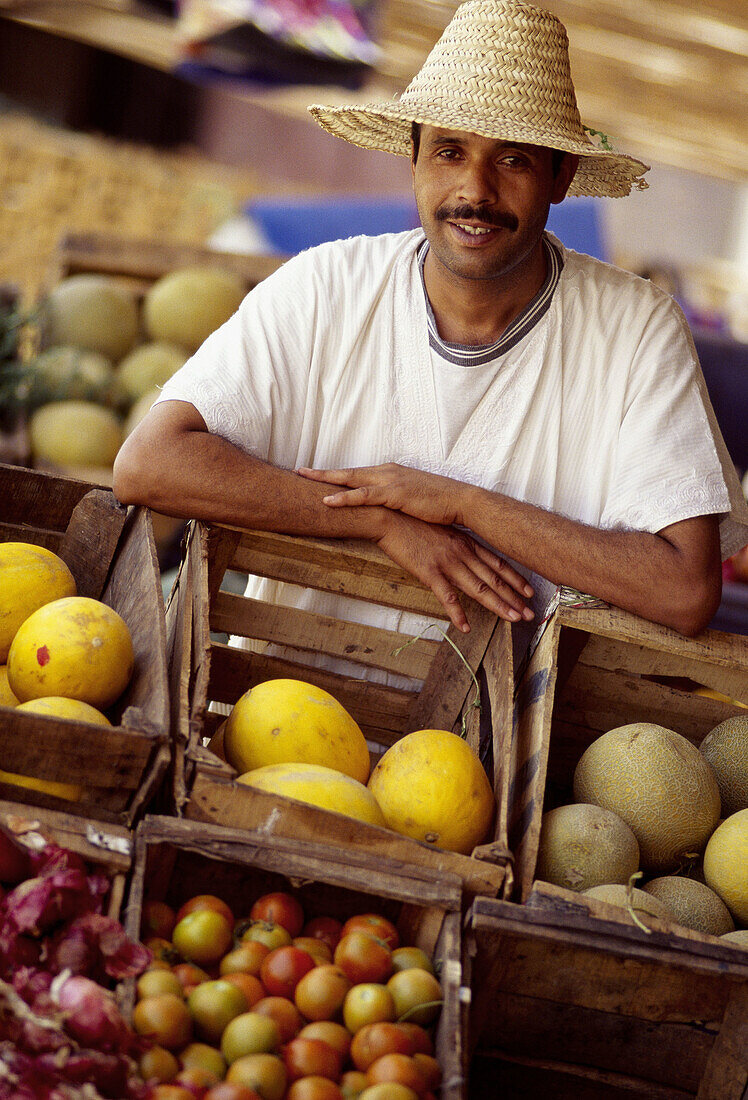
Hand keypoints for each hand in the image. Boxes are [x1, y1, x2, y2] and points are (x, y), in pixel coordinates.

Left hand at [297, 463, 463, 526]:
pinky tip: (327, 501)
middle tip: (299, 471)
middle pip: (347, 472)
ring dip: (326, 480)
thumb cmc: (439, 504)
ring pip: (350, 480)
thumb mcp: (412, 500)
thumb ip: (395, 502)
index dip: (335, 475)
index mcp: (390, 474)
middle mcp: (387, 472)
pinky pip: (363, 496)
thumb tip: (384, 512)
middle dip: (322, 473)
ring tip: (304, 480)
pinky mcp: (394, 494)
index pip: (356, 474)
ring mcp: (390, 481)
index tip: (315, 475)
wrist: (460, 501)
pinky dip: (344, 498)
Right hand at [376, 512, 533, 632]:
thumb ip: (455, 543)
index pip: (497, 563)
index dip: (515, 579)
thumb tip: (465, 554)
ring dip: (498, 606)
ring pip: (479, 589)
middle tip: (530, 614)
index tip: (529, 591)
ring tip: (514, 619)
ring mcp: (447, 563)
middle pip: (494, 579)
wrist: (389, 516)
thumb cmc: (412, 521)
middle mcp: (462, 553)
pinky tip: (466, 628)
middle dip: (514, 597)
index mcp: (465, 542)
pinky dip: (458, 614)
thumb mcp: (440, 530)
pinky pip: (447, 598)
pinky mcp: (429, 572)